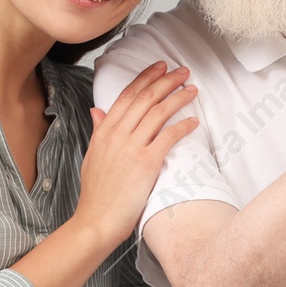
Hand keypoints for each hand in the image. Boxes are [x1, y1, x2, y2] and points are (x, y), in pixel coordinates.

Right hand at [76, 61, 199, 246]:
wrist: (97, 219)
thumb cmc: (96, 193)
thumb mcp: (92, 156)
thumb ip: (98, 131)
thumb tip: (97, 110)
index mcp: (104, 131)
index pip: (127, 95)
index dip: (145, 78)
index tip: (160, 67)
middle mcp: (117, 134)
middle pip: (145, 98)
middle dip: (166, 80)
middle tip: (183, 71)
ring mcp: (131, 147)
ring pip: (158, 112)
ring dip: (178, 97)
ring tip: (192, 89)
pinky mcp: (146, 163)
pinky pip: (168, 136)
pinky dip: (182, 126)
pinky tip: (193, 121)